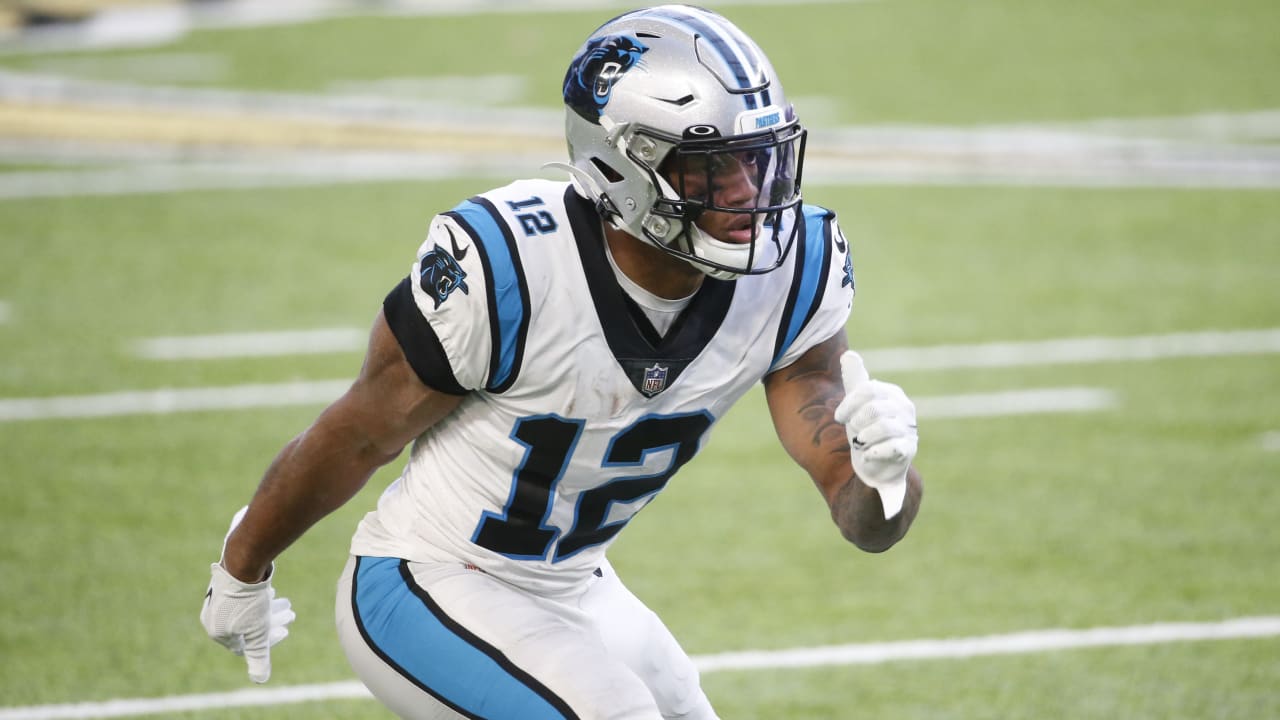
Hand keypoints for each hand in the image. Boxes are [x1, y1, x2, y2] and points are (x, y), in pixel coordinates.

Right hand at [199, 506, 294, 682]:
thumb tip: (260, 681)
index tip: (286, 631)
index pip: (243, 644)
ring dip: (270, 609)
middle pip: (247, 625)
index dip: (267, 640)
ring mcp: (218, 595)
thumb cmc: (250, 600)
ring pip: (248, 608)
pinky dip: (260, 597)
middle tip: (292, 615)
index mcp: (215, 629)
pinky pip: (244, 594)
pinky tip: (273, 591)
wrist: (244, 559)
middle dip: (272, 622)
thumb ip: (258, 657)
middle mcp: (213, 613)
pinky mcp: (226, 579)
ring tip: (288, 604)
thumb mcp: (257, 633)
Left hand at [834, 351, 917, 518]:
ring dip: (864, 438)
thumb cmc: (865, 428)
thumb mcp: (857, 403)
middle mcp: (904, 408)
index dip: (848, 404)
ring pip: (881, 428)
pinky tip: (868, 454)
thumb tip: (848, 354)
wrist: (875, 462)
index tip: (839, 417)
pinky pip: (891, 447)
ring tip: (862, 443)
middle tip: (856, 433)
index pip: (867, 389)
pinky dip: (873, 452)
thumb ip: (854, 379)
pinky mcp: (908, 449)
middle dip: (857, 423)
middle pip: (872, 409)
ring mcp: (909, 429)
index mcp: (891, 393)